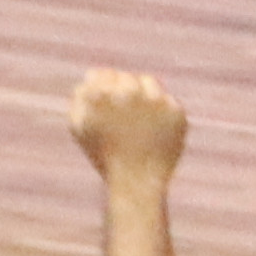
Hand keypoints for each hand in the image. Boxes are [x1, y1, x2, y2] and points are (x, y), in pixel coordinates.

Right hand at [67, 70, 187, 185]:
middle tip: (123, 115)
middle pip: (125, 77)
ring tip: (137, 119)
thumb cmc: (104, 155)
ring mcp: (154, 101)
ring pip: (147, 82)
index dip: (104, 87)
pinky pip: (167, 101)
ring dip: (142, 95)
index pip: (102, 74)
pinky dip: (161, 112)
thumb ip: (80, 97)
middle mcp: (127, 94)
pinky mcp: (175, 111)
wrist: (136, 181)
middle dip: (123, 91)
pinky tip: (154, 130)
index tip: (108, 103)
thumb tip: (92, 74)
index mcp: (98, 96)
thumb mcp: (80, 127)